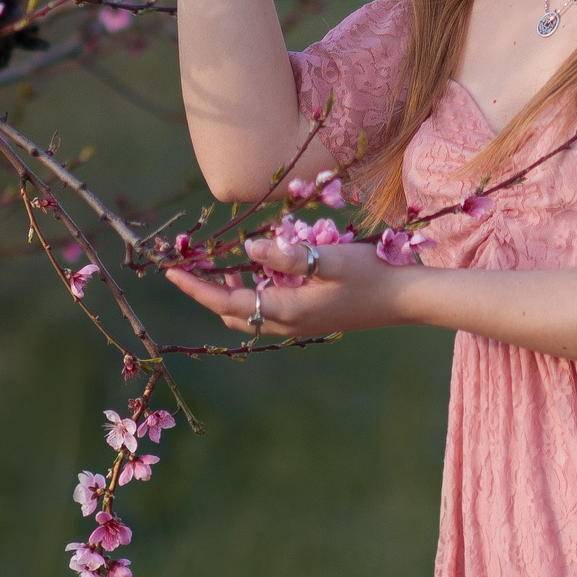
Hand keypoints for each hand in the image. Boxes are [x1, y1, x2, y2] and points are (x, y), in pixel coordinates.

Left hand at [165, 234, 410, 338]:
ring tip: (217, 264)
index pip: (228, 301)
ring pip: (250, 314)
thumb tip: (248, 251)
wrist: (406, 299)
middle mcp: (289, 323)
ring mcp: (301, 324)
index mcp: (287, 310)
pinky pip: (268, 310)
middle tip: (189, 266)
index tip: (170, 272)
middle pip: (233, 313)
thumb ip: (288, 256)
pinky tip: (258, 270)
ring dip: (229, 293)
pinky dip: (252, 293)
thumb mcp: (330, 258)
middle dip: (207, 292)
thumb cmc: (371, 273)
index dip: (196, 287)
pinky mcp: (311, 318)